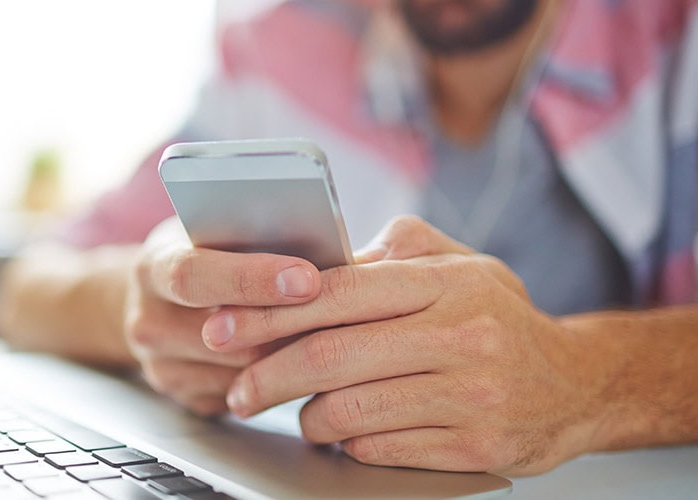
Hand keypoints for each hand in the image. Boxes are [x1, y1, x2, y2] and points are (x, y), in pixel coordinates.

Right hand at [123, 217, 322, 414]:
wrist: (156, 299)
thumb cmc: (201, 254)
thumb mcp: (213, 231)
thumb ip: (249, 238)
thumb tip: (322, 250)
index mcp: (153, 268)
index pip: (194, 275)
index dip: (251, 279)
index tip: (306, 279)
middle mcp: (148, 320)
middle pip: (220, 334)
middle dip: (284, 325)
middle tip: (338, 313)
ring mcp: (161, 366)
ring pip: (238, 371)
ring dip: (287, 353)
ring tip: (332, 332)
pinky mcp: (183, 396)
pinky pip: (240, 395)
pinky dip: (277, 377)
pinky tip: (304, 356)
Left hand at [203, 216, 594, 474]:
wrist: (575, 385)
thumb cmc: (498, 316)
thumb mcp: (459, 263)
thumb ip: (393, 250)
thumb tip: (318, 263)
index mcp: (447, 282)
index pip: (335, 293)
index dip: (268, 313)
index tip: (224, 327)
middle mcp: (462, 336)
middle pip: (330, 357)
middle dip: (265, 375)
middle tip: (237, 389)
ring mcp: (471, 396)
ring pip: (348, 412)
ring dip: (306, 417)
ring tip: (299, 412)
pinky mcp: (476, 449)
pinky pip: (380, 450)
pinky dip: (348, 444)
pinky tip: (346, 434)